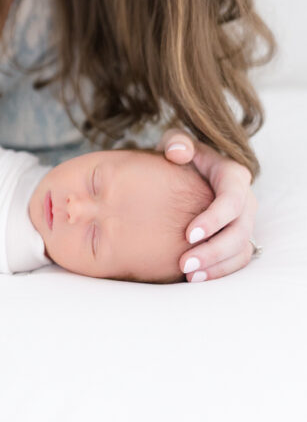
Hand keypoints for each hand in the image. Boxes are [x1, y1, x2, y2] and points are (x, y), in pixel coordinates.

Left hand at [157, 128, 257, 282]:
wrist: (185, 171)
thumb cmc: (179, 155)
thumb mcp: (176, 142)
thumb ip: (176, 142)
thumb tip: (178, 152)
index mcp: (233, 176)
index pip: (232, 200)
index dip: (214, 219)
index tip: (188, 235)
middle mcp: (245, 201)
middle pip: (239, 231)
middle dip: (214, 250)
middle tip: (184, 264)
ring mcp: (243, 222)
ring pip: (241, 250)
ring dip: (218, 266)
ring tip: (190, 277)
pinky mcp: (236, 239)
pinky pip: (236, 260)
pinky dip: (219, 271)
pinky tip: (194, 280)